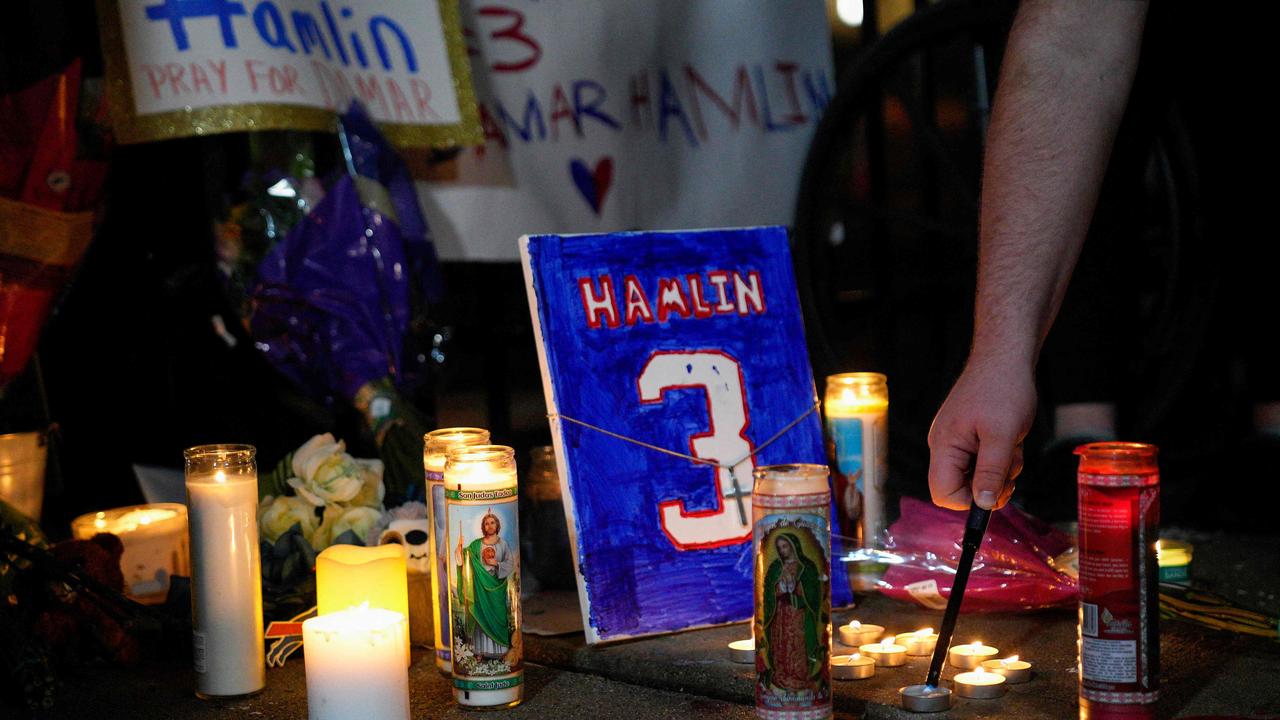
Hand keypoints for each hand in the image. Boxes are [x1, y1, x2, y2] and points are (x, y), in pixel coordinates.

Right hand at [927, 354, 1034, 510]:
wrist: (1005, 358)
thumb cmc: (1002, 389)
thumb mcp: (1002, 435)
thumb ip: (990, 472)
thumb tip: (981, 505)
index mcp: (944, 446)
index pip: (943, 493)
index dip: (970, 501)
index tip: (996, 493)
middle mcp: (945, 446)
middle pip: (960, 487)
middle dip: (990, 484)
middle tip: (1009, 468)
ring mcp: (957, 441)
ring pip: (977, 476)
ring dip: (1001, 470)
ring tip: (1012, 444)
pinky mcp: (970, 436)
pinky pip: (984, 461)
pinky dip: (1001, 458)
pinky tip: (1010, 439)